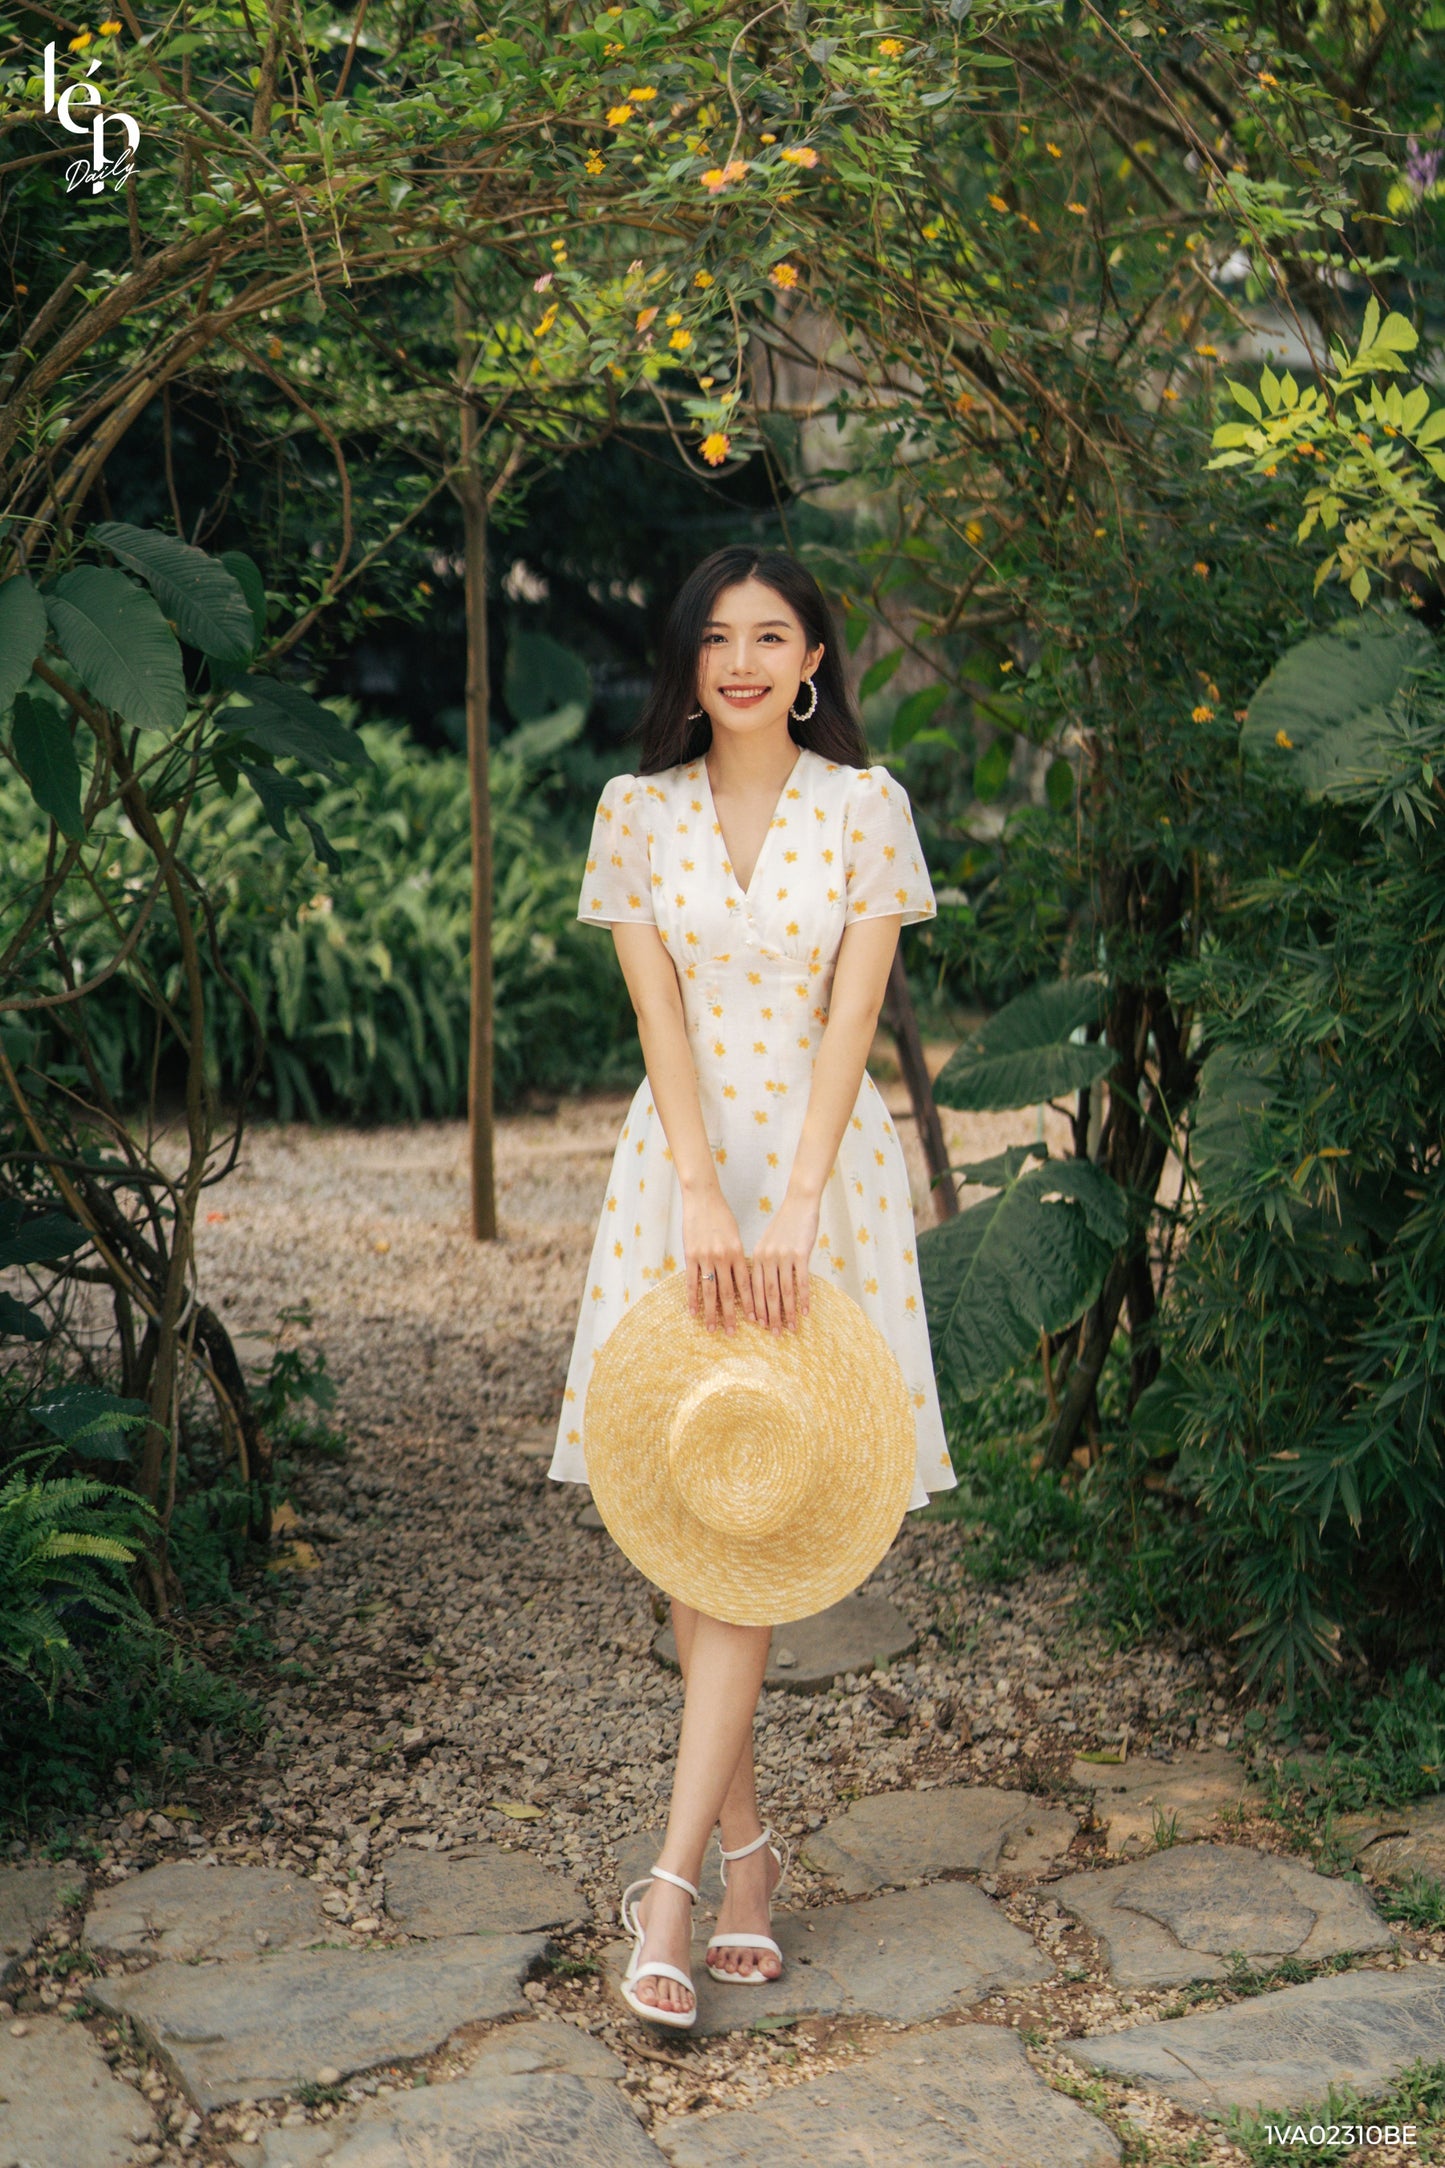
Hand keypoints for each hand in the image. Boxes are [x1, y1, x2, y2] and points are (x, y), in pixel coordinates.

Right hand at [683, 1187, 755, 1333]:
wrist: (703, 1197)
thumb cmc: (721, 1214)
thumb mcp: (735, 1235)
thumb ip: (737, 1256)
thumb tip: (740, 1276)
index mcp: (738, 1252)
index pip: (746, 1284)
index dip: (751, 1304)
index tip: (755, 1320)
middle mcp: (724, 1258)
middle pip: (729, 1293)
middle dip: (731, 1315)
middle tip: (732, 1334)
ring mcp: (706, 1257)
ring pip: (710, 1291)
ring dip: (711, 1312)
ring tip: (712, 1329)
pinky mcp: (690, 1255)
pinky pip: (691, 1281)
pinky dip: (691, 1298)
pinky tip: (693, 1312)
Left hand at [750, 1191, 817, 1332]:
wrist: (799, 1203)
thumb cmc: (785, 1224)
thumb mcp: (768, 1242)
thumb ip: (764, 1262)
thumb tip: (762, 1285)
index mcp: (756, 1256)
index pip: (754, 1288)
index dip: (755, 1308)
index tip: (757, 1325)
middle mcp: (767, 1257)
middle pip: (767, 1293)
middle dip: (770, 1317)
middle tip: (773, 1335)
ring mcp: (784, 1256)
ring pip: (784, 1291)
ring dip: (787, 1313)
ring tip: (791, 1329)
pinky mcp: (801, 1254)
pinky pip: (802, 1281)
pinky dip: (803, 1298)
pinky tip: (806, 1312)